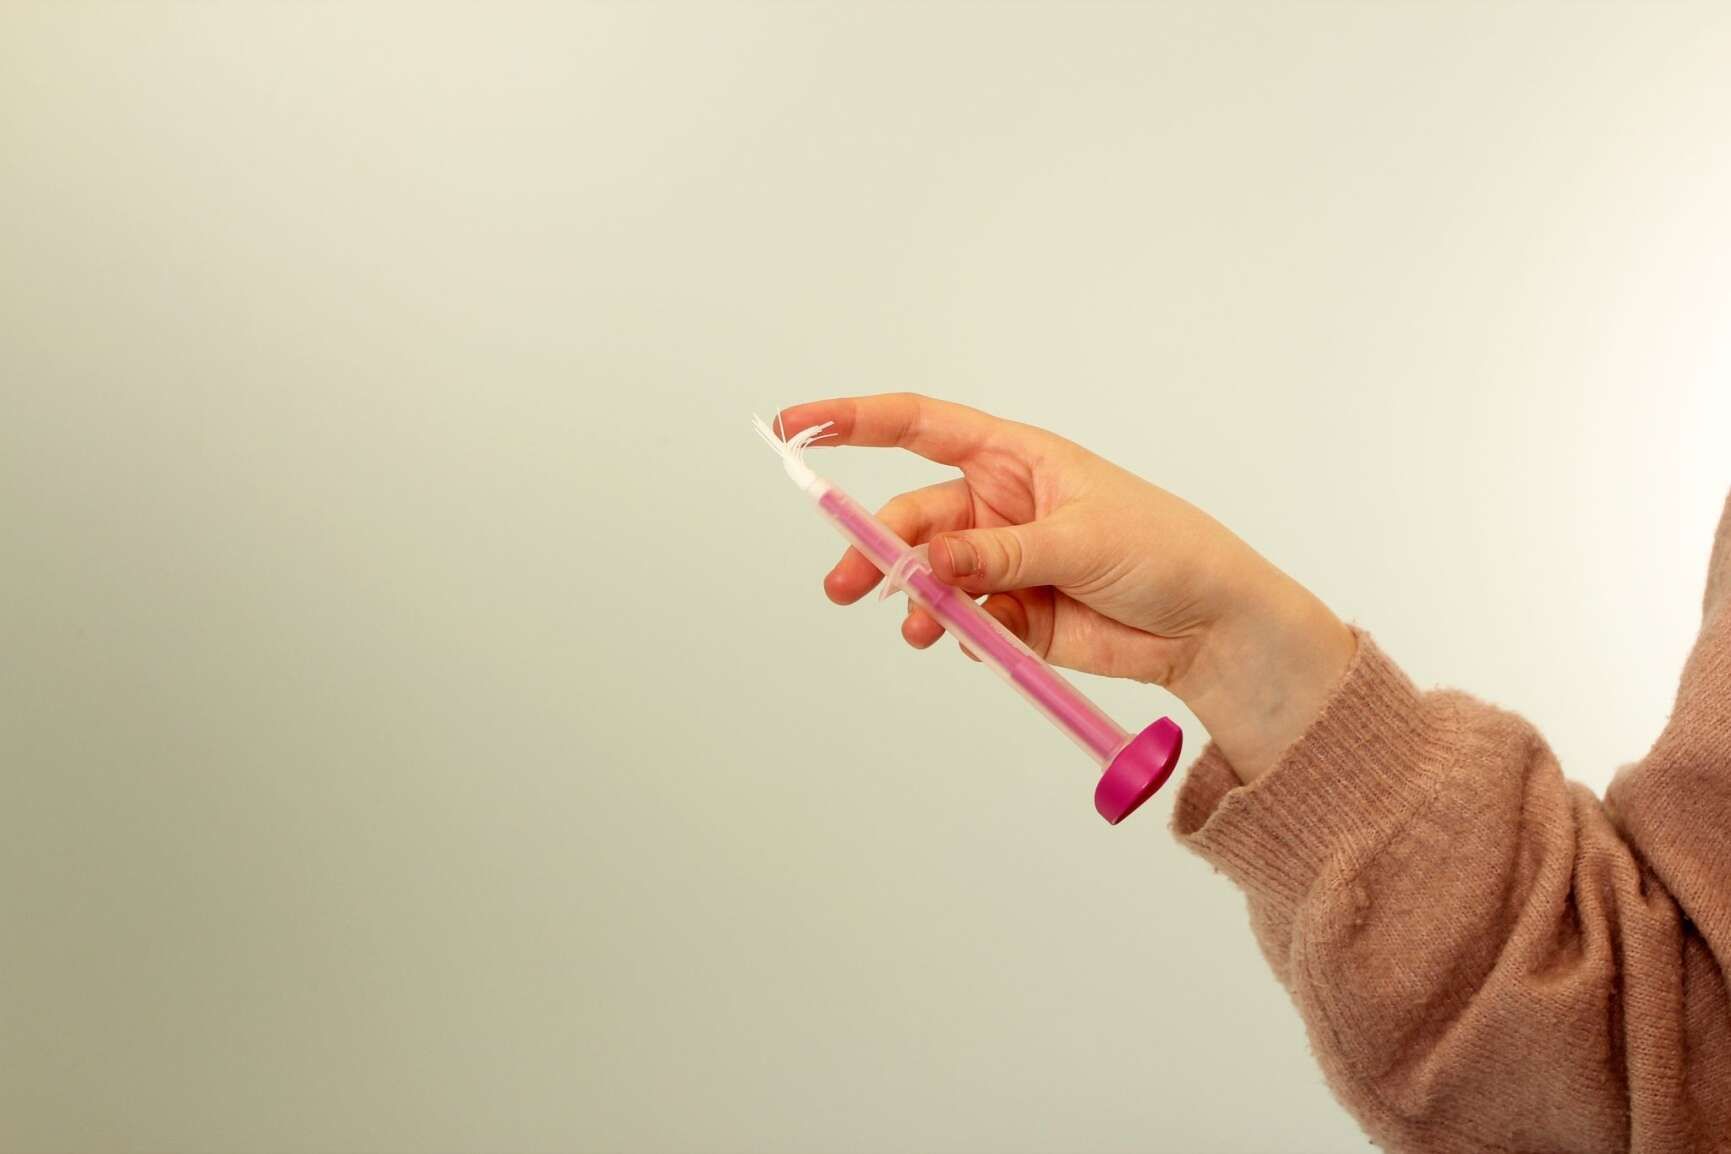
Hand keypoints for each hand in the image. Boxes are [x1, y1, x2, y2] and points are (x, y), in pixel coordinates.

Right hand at [774, 393, 1355, 782]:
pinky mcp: (1010, 615)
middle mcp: (997, 505)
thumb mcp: (1082, 539)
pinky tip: (982, 641)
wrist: (1211, 627)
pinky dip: (957, 632)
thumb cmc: (1164, 550)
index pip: (916, 425)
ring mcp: (1000, 562)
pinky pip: (960, 621)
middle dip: (876, 550)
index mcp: (1013, 458)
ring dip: (913, 599)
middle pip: (910, 518)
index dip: (851, 421)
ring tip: (920, 629)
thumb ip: (1001, 553)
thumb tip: (931, 561)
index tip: (794, 426)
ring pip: (928, 575)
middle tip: (847, 586)